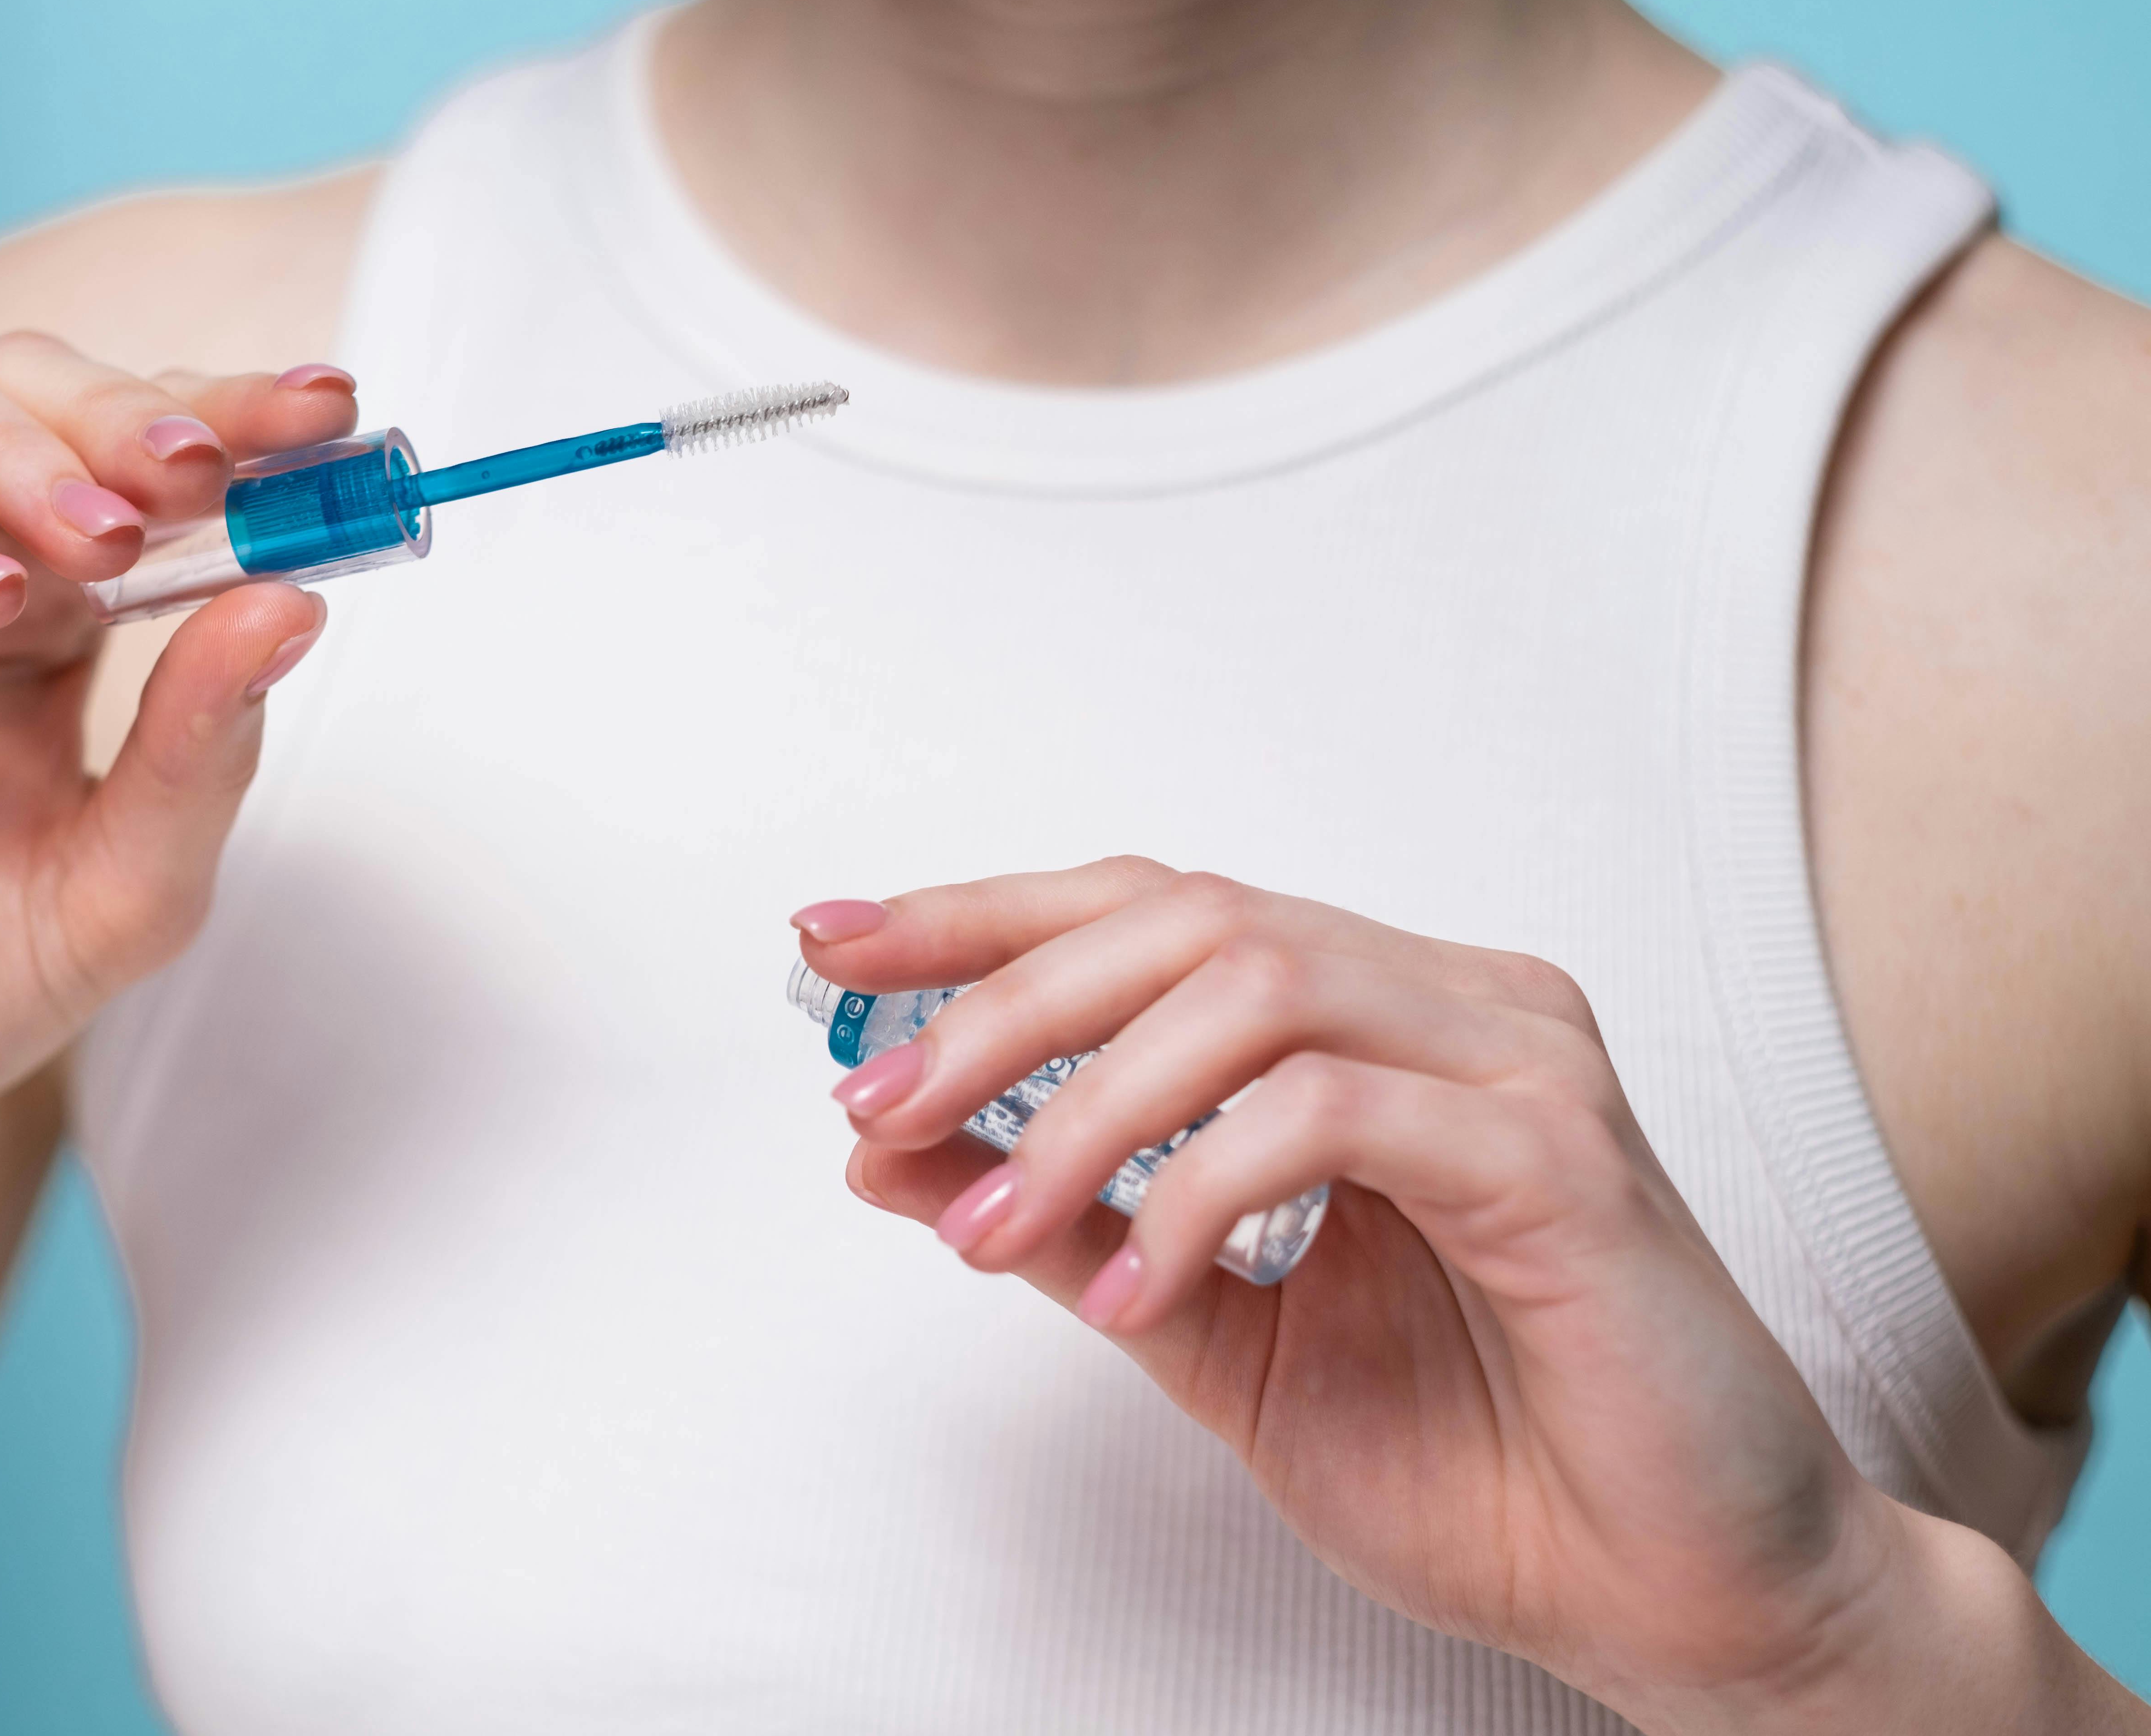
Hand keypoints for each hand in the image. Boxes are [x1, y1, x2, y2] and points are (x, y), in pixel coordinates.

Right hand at [0, 333, 356, 1153]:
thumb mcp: (114, 892)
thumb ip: (201, 754)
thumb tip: (297, 606)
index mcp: (42, 608)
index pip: (143, 464)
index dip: (235, 421)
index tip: (330, 415)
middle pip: (32, 386)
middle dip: (131, 410)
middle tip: (204, 472)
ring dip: (22, 445)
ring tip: (102, 537)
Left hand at [800, 858, 1920, 1727]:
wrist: (1672, 1597)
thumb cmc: (1479, 1459)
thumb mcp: (1209, 1329)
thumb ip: (1066, 1220)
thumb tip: (891, 1148)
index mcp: (1374, 1024)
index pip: (1151, 910)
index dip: (984, 913)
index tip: (834, 943)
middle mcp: (1449, 1005)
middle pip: (1182, 917)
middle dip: (999, 995)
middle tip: (877, 1092)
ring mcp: (1516, 1064)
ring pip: (1249, 988)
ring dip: (1083, 1105)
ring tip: (989, 1224)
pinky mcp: (1559, 1155)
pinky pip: (1332, 1111)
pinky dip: (1200, 1190)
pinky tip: (1145, 1291)